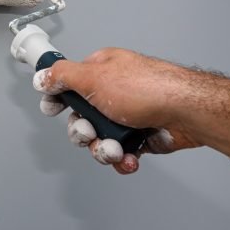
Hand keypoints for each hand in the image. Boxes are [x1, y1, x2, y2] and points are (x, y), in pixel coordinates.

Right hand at [32, 48, 201, 173]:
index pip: (68, 83)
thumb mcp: (94, 77)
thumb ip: (62, 76)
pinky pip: (121, 152)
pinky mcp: (141, 135)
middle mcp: (113, 91)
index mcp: (101, 70)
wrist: (187, 112)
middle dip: (83, 133)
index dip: (57, 99)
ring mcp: (128, 115)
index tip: (52, 109)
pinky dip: (122, 159)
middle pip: (81, 118)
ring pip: (100, 139)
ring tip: (116, 150)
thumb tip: (42, 76)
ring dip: (104, 150)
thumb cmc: (148, 88)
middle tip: (90, 133)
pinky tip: (128, 159)